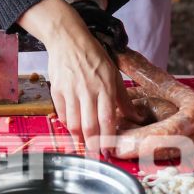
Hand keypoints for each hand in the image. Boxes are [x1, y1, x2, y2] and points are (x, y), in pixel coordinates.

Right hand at [18, 0, 138, 152]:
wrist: (68, 39)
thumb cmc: (93, 55)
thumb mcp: (113, 74)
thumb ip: (123, 99)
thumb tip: (136, 117)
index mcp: (105, 88)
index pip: (107, 121)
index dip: (108, 140)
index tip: (109, 151)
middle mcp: (87, 91)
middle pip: (89, 127)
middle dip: (93, 145)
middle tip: (96, 154)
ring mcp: (70, 91)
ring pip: (74, 124)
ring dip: (79, 138)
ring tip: (84, 143)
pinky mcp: (57, 90)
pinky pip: (62, 114)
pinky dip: (68, 124)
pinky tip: (73, 127)